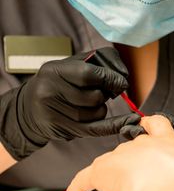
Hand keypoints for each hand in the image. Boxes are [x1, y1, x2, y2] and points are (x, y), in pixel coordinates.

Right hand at [0, 47, 139, 159]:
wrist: (30, 109)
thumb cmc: (57, 83)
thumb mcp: (71, 65)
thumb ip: (98, 61)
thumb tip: (124, 75)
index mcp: (53, 70)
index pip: (88, 75)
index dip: (110, 78)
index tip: (122, 83)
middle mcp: (50, 91)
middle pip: (93, 98)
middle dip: (105, 96)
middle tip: (101, 94)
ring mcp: (54, 112)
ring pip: (95, 114)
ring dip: (101, 110)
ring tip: (91, 105)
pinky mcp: (61, 129)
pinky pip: (94, 129)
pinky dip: (113, 125)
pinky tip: (127, 122)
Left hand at [64, 115, 173, 190]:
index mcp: (166, 143)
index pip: (157, 125)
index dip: (152, 124)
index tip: (148, 124)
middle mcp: (141, 146)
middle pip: (132, 148)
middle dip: (135, 162)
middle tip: (140, 178)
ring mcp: (119, 157)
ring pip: (111, 163)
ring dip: (114, 176)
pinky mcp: (101, 171)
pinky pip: (84, 179)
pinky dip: (77, 187)